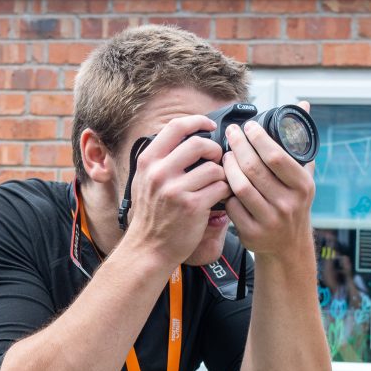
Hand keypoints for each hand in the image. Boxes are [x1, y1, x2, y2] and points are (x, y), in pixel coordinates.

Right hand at [123, 115, 230, 265]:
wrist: (148, 248)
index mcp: (148, 161)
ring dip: (222, 175)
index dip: (197, 121)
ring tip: (216, 185)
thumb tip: (188, 136)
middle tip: (217, 160)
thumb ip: (162, 159)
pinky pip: (220, 187)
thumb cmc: (152, 215)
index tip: (210, 125)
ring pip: (214, 168)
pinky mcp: (192, 206)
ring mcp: (175, 190)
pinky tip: (219, 198)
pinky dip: (225, 191)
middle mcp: (159, 173)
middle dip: (214, 150)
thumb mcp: (145, 181)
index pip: (175, 127)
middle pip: (199, 144)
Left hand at [222, 101, 315, 255]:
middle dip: (238, 146)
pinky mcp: (253, 234)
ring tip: (225, 154)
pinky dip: (225, 191)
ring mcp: (270, 220)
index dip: (258, 138)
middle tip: (230, 134)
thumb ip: (299, 142)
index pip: (277, 156)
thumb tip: (303, 104)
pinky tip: (223, 181)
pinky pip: (232, 206)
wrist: (287, 246)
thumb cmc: (292, 202)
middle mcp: (288, 203)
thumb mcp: (303, 176)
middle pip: (254, 168)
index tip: (248, 126)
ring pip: (240, 186)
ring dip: (228, 167)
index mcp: (303, 186)